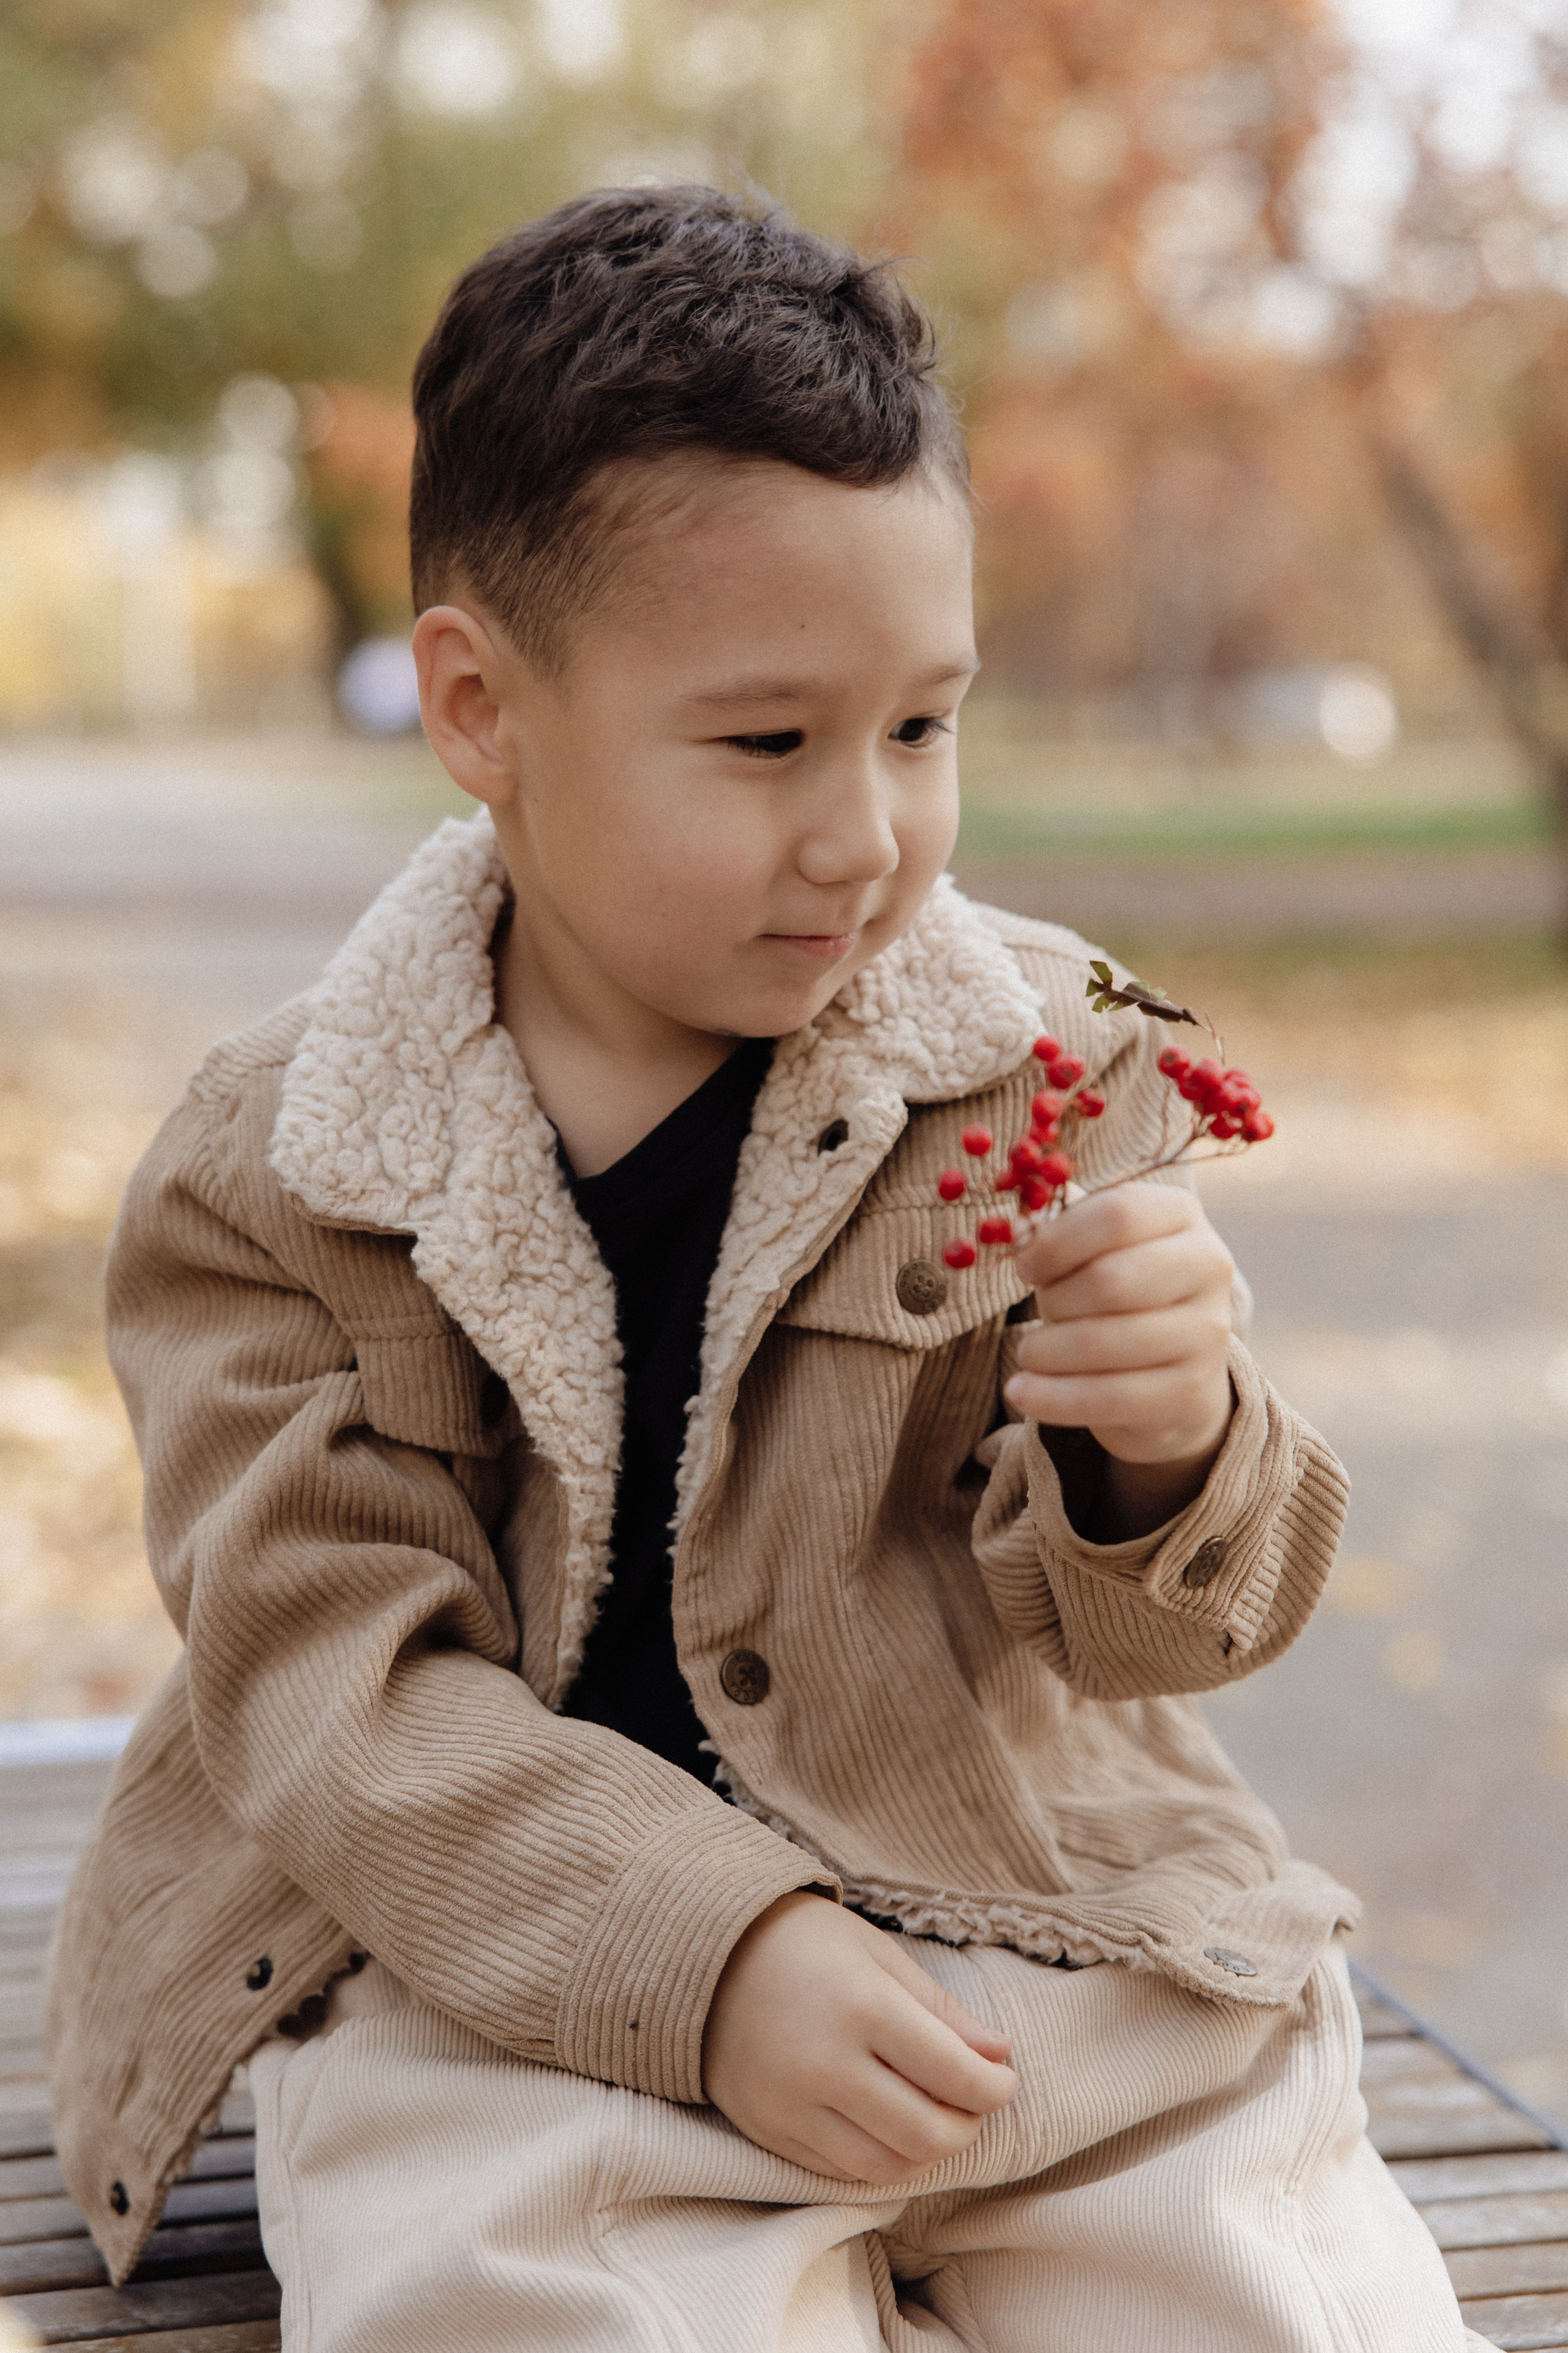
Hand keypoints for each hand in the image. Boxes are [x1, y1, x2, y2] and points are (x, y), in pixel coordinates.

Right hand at [703, 1892, 1016, 2184]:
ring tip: (936, 2119)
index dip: (994, 2087)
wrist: (705, 1955)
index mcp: (862, 2007)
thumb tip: (999, 2055)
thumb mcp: (878, 1955)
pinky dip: (880, 2162)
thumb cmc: (803, 1943)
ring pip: (886, 2166)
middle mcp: (827, 2065)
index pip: (954, 2075)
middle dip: (967, 2126)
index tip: (1004, 2078)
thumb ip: (940, 2011)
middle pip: (926, 2133)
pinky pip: (840, 2171)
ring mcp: (793, 2106)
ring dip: (927, 2152)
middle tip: (974, 2104)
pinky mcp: (770, 2131)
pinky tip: (891, 2132)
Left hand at [1005, 1183, 1234, 1537]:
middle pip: (1110, 1280)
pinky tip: (1022, 1392)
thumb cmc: (1121, 1290)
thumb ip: (1059, 1229)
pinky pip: (1108, 1397)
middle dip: (1056, 1300)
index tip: (1024, 1265)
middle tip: (1040, 1312)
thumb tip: (1016, 1224)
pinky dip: (1053, 1398)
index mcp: (1181, 1214)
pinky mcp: (1191, 1390)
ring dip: (1047, 1351)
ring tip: (1027, 1353)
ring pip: (1104, 1342)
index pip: (1116, 1215)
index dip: (1057, 1241)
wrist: (1174, 1366)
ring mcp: (1207, 1332)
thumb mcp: (1097, 1247)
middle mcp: (1209, 1266)